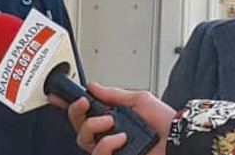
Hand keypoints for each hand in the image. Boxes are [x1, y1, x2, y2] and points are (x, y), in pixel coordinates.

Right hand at [54, 82, 174, 154]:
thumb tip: (93, 86)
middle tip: (85, 104)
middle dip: (76, 112)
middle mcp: (108, 135)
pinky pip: (99, 154)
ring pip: (83, 141)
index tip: (56, 95)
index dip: (68, 106)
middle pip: (78, 127)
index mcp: (112, 119)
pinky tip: (120, 138)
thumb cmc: (164, 120)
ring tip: (111, 122)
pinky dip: (107, 144)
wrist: (178, 137)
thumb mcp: (138, 99)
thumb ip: (113, 94)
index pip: (84, 114)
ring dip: (93, 127)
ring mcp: (111, 149)